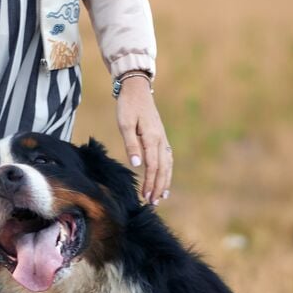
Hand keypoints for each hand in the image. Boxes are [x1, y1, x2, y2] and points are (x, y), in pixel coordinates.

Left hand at [116, 74, 171, 205]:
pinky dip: (166, 171)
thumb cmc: (128, 106)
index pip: (153, 167)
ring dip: (165, 181)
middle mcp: (161, 140)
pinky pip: (167, 158)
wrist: (137, 89)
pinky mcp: (161, 137)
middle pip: (163, 169)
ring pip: (167, 164)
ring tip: (161, 196)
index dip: (151, 183)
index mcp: (152, 138)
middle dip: (158, 187)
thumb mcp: (125, 124)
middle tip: (153, 203)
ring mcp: (162, 138)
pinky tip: (164, 179)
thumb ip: (131, 144)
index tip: (146, 197)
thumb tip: (137, 164)